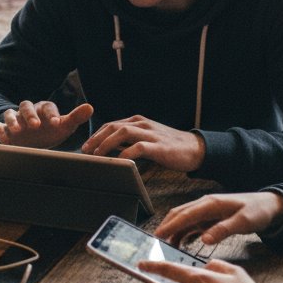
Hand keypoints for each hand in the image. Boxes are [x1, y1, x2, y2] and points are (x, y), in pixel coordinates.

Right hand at [0, 100, 93, 148]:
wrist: (35, 142)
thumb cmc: (51, 131)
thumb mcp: (64, 126)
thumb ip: (76, 117)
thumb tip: (90, 107)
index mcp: (43, 109)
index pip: (48, 107)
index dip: (52, 114)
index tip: (56, 123)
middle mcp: (28, 112)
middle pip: (26, 106)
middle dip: (30, 115)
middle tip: (36, 125)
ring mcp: (15, 120)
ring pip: (10, 113)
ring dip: (13, 120)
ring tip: (18, 130)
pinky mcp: (5, 129)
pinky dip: (1, 130)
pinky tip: (6, 139)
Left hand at [81, 116, 204, 170]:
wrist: (196, 149)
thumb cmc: (169, 146)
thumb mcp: (147, 139)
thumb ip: (130, 141)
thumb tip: (110, 149)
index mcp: (138, 122)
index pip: (111, 124)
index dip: (97, 134)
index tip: (86, 145)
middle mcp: (143, 124)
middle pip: (113, 126)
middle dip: (97, 138)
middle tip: (86, 151)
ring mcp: (151, 134)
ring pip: (123, 133)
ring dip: (107, 144)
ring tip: (97, 155)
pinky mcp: (159, 146)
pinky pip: (139, 147)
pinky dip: (127, 153)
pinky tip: (119, 161)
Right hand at [154, 191, 282, 246]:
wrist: (268, 206)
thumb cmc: (257, 211)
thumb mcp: (243, 222)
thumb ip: (223, 230)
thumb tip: (204, 240)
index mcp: (211, 204)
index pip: (185, 214)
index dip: (171, 225)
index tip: (158, 235)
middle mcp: (205, 205)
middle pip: (179, 214)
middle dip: (166, 226)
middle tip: (155, 241)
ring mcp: (207, 211)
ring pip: (184, 219)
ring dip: (173, 230)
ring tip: (164, 245)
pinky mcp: (210, 217)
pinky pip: (192, 225)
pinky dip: (183, 233)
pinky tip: (179, 243)